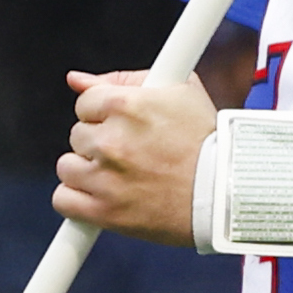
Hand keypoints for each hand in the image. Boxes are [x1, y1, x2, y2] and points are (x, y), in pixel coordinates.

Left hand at [54, 66, 219, 241]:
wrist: (229, 193)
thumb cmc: (210, 142)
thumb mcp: (181, 92)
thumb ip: (125, 80)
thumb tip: (76, 80)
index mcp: (128, 105)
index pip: (86, 102)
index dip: (105, 113)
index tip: (124, 126)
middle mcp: (112, 140)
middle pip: (78, 134)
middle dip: (101, 141)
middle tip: (133, 152)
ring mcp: (106, 178)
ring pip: (68, 166)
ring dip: (89, 170)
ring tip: (122, 176)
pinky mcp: (104, 211)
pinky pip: (63, 199)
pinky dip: (78, 199)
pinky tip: (104, 195)